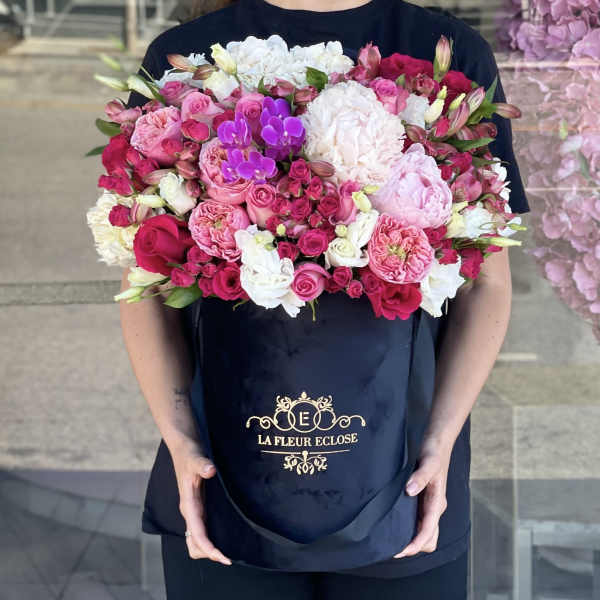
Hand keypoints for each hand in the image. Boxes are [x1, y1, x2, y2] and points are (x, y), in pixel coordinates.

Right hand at [170, 437, 231, 564]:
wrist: (183, 446)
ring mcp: (193, 509)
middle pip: (194, 543)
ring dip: (207, 549)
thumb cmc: (189, 452)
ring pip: (196, 539)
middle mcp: (189, 510)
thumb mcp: (195, 456)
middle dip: (208, 553)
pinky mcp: (198, 505)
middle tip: (228, 558)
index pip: (197, 534)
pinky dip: (208, 539)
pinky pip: (201, 529)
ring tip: (226, 553)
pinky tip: (222, 537)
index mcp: (187, 504)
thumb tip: (210, 470)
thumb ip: (202, 464)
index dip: (209, 548)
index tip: (223, 558)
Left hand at [394, 441, 450, 558]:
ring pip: (424, 531)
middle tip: (392, 549)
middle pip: (429, 538)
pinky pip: (418, 520)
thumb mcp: (428, 462)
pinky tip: (395, 524)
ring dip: (411, 539)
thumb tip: (409, 491)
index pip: (429, 531)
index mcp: (437, 502)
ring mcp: (429, 505)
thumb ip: (420, 476)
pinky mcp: (423, 500)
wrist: (437, 442)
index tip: (401, 551)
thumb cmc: (434, 452)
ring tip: (391, 540)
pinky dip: (409, 528)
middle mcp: (434, 507)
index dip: (415, 544)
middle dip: (414, 547)